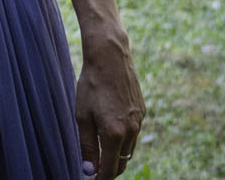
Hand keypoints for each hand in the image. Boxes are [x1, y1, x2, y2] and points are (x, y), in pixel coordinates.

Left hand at [77, 43, 144, 177]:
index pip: (109, 168)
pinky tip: (112, 133)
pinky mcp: (142, 112)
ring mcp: (139, 122)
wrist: (110, 58)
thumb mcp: (82, 116)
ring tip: (102, 156)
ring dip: (117, 155)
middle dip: (110, 170)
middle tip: (96, 172)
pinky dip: (123, 140)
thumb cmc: (91, 85)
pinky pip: (134, 134)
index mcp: (114, 134)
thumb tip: (89, 170)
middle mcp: (131, 131)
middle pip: (122, 162)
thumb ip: (86, 145)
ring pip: (129, 149)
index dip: (101, 178)